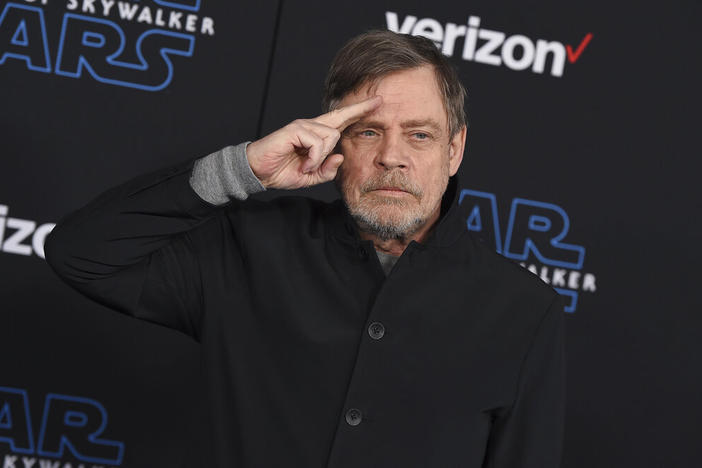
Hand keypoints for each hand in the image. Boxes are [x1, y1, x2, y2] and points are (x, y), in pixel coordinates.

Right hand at [246, 96, 381, 188]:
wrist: (258, 172)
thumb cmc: (281, 171)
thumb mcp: (310, 177)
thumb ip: (327, 170)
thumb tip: (341, 157)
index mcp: (316, 135)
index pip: (341, 119)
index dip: (359, 110)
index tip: (377, 101)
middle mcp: (311, 126)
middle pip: (339, 123)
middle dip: (347, 127)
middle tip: (342, 136)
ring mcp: (302, 125)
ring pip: (330, 137)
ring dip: (320, 158)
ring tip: (305, 166)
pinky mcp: (295, 129)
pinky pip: (317, 143)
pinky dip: (313, 159)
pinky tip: (303, 164)